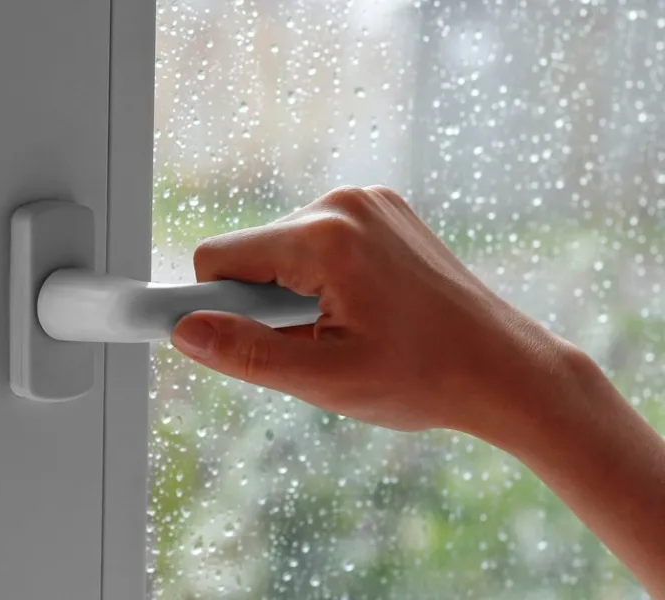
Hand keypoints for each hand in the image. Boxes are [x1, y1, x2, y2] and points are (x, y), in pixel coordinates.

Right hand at [170, 185, 575, 435]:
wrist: (505, 369)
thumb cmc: (423, 378)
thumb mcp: (323, 378)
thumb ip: (246, 353)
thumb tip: (184, 332)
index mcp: (325, 239)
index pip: (218, 257)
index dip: (210, 303)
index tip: (209, 334)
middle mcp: (343, 203)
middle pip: (251, 252)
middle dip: (264, 304)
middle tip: (316, 344)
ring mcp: (368, 202)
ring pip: (283, 249)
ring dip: (294, 293)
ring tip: (347, 330)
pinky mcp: (383, 209)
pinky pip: (317, 241)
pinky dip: (322, 278)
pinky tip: (364, 309)